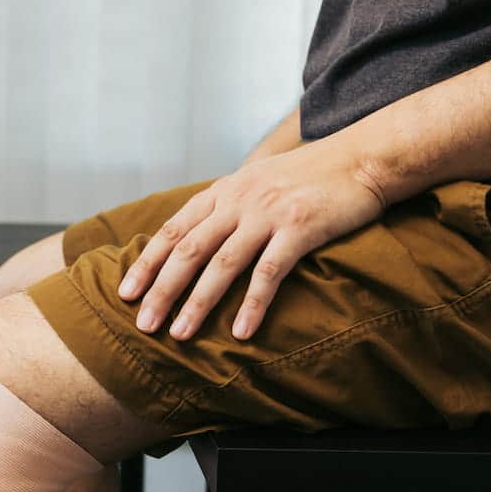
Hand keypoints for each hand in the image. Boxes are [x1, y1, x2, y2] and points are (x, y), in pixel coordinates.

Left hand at [118, 136, 386, 340]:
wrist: (364, 157)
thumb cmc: (311, 175)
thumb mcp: (257, 180)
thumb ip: (228, 205)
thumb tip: (199, 235)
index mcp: (223, 191)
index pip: (173, 230)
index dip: (147, 262)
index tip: (126, 292)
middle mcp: (238, 201)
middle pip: (188, 251)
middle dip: (161, 290)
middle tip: (144, 325)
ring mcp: (268, 214)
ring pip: (221, 264)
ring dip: (197, 303)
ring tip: (179, 334)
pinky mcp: (300, 228)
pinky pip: (268, 272)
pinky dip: (252, 305)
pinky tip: (240, 332)